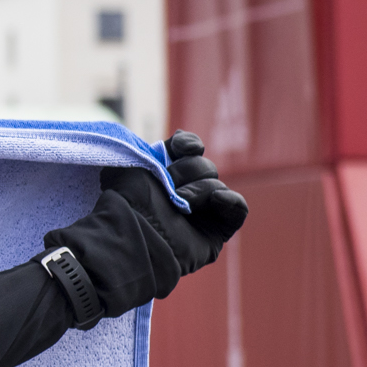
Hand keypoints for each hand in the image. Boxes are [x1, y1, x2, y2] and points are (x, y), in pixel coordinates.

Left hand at [45, 131, 247, 314]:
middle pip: (205, 167)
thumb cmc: (127, 202)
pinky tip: (217, 199)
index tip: (180, 147)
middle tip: (170, 184)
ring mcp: (202, 212)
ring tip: (180, 202)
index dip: (188, 145)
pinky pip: (238, 209)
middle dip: (188, 170)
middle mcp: (185, 192)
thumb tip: (181, 134)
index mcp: (166, 175)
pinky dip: (231, 201)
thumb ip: (153, 150)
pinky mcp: (217, 230)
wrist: (134, 232)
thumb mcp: (132, 168)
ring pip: (218, 186)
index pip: (189, 150)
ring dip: (200, 189)